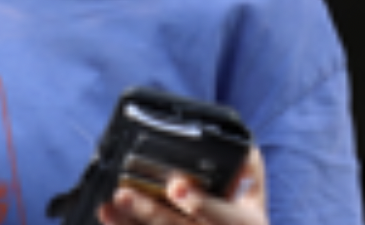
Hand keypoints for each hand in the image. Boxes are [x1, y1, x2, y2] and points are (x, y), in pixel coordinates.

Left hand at [98, 148, 266, 224]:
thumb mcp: (256, 206)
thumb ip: (251, 173)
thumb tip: (244, 146)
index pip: (220, 215)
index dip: (199, 202)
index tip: (176, 186)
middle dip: (148, 211)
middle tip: (125, 193)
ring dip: (128, 221)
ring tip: (108, 204)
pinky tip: (108, 213)